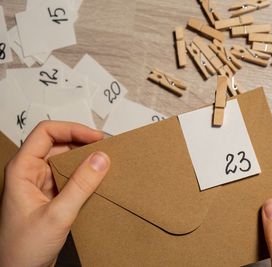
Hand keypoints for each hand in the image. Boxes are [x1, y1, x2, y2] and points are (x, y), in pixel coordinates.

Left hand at [0, 121, 109, 266]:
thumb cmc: (21, 249)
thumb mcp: (56, 215)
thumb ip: (81, 186)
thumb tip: (100, 159)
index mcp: (22, 170)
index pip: (46, 133)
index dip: (72, 129)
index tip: (95, 137)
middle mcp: (30, 173)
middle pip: (58, 143)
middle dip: (83, 143)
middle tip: (105, 148)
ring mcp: (41, 183)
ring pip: (66, 159)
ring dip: (85, 159)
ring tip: (105, 162)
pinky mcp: (52, 195)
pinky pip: (71, 176)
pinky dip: (85, 174)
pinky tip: (97, 179)